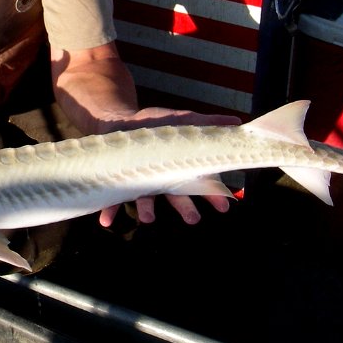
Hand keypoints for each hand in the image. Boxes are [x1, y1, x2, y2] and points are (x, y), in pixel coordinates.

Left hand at [96, 107, 241, 227]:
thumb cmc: (155, 125)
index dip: (213, 194)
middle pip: (176, 197)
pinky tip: (106, 222)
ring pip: (146, 200)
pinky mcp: (118, 181)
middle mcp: (160, 179)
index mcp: (178, 167)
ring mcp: (139, 181)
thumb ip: (208, 122)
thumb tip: (236, 121)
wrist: (120, 122)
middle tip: (194, 219)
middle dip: (185, 208)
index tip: (224, 205)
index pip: (200, 182)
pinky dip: (111, 211)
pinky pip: (114, 200)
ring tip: (149, 219)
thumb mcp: (182, 120)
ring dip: (147, 210)